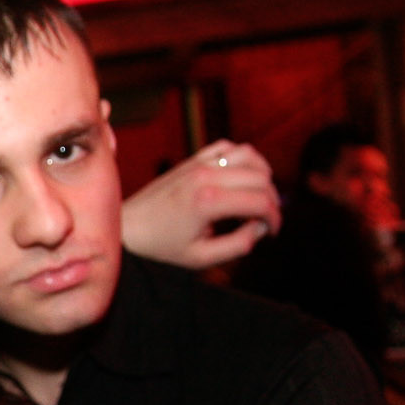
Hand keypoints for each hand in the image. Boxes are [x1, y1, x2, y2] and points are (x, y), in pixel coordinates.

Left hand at [121, 139, 280, 269]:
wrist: (129, 228)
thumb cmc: (162, 246)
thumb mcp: (202, 257)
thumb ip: (238, 245)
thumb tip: (260, 228)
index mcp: (209, 201)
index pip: (261, 201)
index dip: (275, 218)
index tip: (270, 232)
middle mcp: (206, 176)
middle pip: (261, 178)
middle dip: (272, 200)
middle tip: (264, 220)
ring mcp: (199, 164)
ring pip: (250, 156)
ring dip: (263, 175)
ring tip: (257, 197)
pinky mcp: (192, 160)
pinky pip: (229, 147)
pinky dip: (243, 158)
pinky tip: (242, 177)